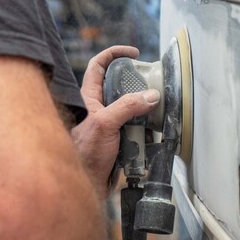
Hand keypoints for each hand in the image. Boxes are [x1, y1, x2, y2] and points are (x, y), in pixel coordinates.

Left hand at [72, 46, 159, 193]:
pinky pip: (135, 130)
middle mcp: (97, 108)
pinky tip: (151, 136)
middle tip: (151, 85)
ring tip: (155, 113)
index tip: (133, 54)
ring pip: (130, 109)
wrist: (84, 185)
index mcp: (88, 98)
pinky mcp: (117, 140)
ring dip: (143, 112)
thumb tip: (150, 95)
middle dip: (137, 85)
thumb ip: (127, 107)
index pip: (98, 66)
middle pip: (119, 86)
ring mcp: (108, 124)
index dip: (114, 54)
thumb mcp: (105, 124)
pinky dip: (145, 132)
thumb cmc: (84, 154)